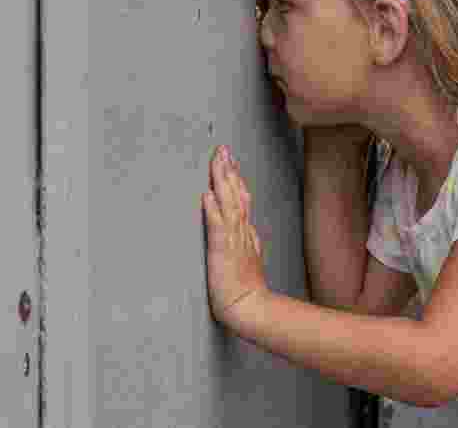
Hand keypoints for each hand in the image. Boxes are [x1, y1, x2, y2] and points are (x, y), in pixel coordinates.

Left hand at [200, 145, 269, 329]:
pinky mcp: (223, 251)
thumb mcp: (251, 257)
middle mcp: (241, 230)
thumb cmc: (246, 287)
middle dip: (228, 170)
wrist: (250, 308)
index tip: (229, 160)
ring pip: (228, 203)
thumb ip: (248, 239)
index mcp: (246, 232)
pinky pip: (217, 227)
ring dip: (222, 181)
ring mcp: (233, 239)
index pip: (241, 197)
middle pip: (235, 194)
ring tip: (217, 162)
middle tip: (222, 149)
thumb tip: (249, 225)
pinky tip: (207, 195)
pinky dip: (213, 210)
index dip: (235, 177)